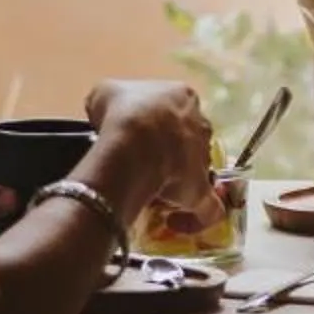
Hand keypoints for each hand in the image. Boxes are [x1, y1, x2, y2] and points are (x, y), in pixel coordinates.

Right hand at [84, 78, 222, 225]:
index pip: (176, 107)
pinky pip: (207, 210)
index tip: (138, 132)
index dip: (156, 121)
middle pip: (188, 139)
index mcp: (182, 96)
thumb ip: (115, 100)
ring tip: (152, 191)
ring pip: (196, 171)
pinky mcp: (203, 191)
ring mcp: (205, 160)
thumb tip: (110, 113)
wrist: (133, 145)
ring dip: (178, 181)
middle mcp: (201, 125)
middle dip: (170, 151)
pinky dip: (194, 218)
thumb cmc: (121, 114)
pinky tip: (175, 220)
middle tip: (145, 162)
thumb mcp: (106, 92)